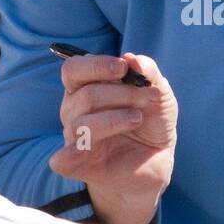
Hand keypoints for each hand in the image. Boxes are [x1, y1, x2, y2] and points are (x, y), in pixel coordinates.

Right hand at [49, 52, 176, 223]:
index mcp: (85, 87)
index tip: (123, 68)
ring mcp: (73, 138)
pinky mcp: (75, 165)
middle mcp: (73, 110)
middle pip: (86, 95)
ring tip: (138, 118)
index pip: (73, 69)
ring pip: (81, 124)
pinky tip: (109, 145)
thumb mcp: (159, 94)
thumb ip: (148, 73)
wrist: (157, 159)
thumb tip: (131, 58)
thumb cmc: (151, 121)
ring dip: (116, 118)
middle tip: (150, 97)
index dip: (96, 65)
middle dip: (122, 93)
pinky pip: (63, 158)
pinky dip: (76, 152)